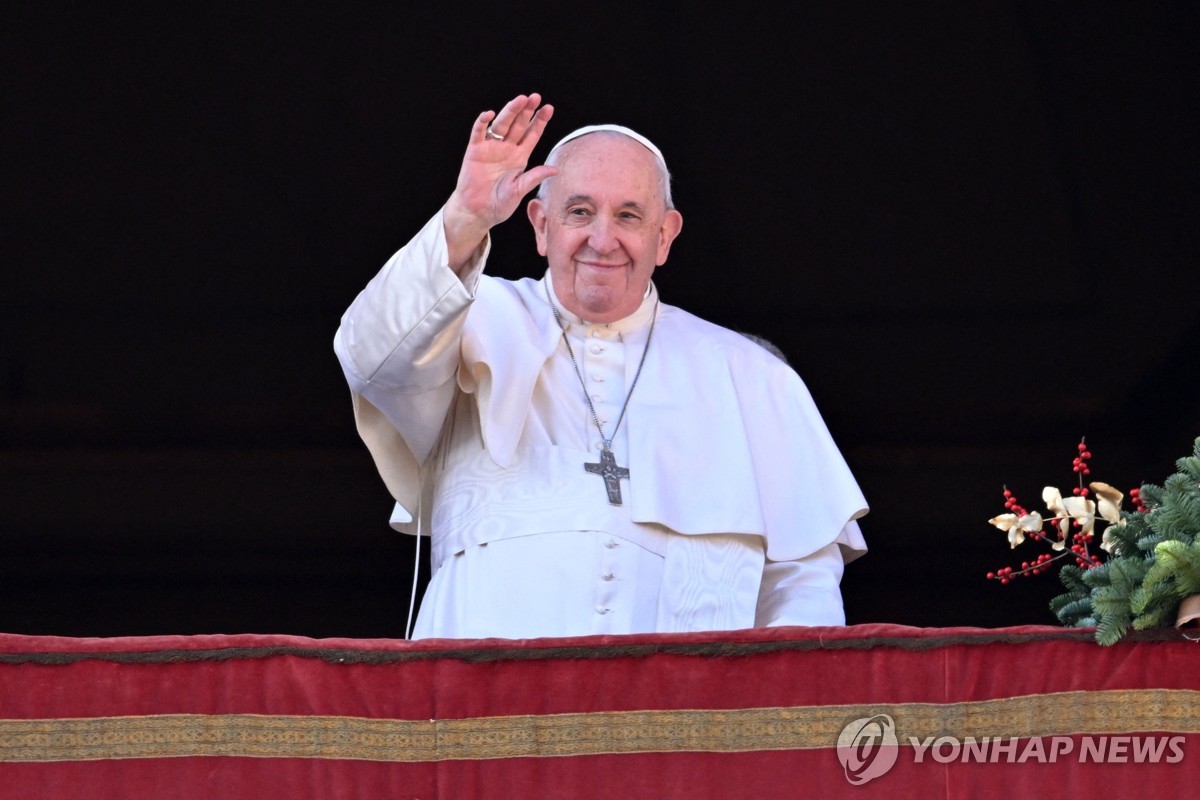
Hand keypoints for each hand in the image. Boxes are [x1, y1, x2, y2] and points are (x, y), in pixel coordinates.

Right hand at [443, 93, 555, 270]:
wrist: (478, 212)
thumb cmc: (499, 204)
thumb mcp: (520, 191)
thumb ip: (534, 177)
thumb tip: (555, 170)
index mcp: (520, 157)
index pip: (532, 135)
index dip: (540, 121)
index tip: (549, 108)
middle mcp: (506, 149)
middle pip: (518, 125)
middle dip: (527, 111)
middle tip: (535, 97)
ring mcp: (490, 148)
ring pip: (501, 124)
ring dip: (510, 111)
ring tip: (520, 100)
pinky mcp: (475, 151)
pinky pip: (478, 133)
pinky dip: (482, 123)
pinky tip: (489, 114)